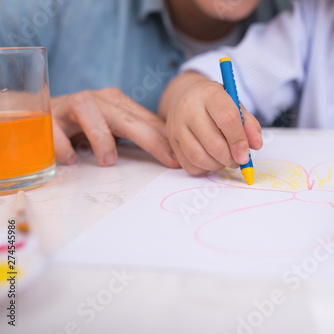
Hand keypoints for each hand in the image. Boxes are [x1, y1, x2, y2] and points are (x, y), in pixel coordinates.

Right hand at [51, 88, 179, 167]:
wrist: (36, 111)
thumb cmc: (83, 124)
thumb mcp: (114, 128)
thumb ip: (139, 137)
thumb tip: (173, 154)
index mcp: (116, 103)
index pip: (145, 119)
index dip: (164, 138)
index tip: (180, 159)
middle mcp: (96, 100)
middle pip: (125, 116)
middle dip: (149, 138)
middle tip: (166, 159)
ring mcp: (70, 106)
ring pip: (88, 111)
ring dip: (101, 137)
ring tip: (108, 161)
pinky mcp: (48, 117)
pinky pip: (55, 130)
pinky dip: (63, 146)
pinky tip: (71, 160)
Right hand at [163, 75, 262, 174]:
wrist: (186, 96)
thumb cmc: (215, 104)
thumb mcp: (235, 106)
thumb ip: (249, 124)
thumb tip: (256, 144)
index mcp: (210, 94)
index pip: (227, 119)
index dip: (239, 141)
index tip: (245, 156)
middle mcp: (189, 108)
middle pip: (213, 143)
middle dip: (230, 158)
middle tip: (237, 160)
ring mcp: (177, 126)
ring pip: (199, 157)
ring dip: (217, 165)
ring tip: (225, 160)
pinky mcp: (171, 141)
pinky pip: (188, 165)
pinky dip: (204, 169)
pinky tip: (211, 160)